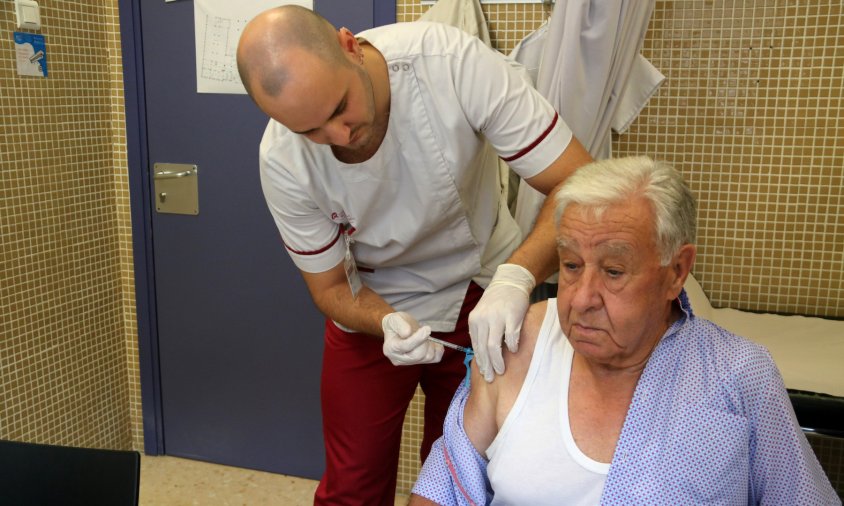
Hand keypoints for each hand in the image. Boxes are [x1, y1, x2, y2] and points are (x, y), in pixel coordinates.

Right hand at [382, 312, 442, 365]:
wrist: (398, 329)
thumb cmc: (396, 324)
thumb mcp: (394, 319)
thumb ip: (400, 325)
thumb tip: (407, 333)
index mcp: (390, 348)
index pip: (406, 346)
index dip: (418, 338)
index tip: (427, 328)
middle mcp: (399, 359)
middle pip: (418, 355)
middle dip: (425, 341)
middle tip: (425, 330)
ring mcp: (410, 362)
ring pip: (428, 357)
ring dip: (431, 344)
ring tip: (425, 335)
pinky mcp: (421, 362)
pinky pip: (435, 358)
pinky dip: (438, 349)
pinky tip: (432, 342)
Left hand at [468, 263, 535, 381]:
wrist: (509, 283)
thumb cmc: (497, 302)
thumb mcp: (483, 315)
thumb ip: (482, 331)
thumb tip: (483, 355)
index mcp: (474, 321)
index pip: (476, 346)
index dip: (480, 361)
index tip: (484, 373)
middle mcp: (483, 319)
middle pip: (483, 349)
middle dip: (487, 366)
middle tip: (491, 378)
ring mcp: (497, 317)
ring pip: (494, 346)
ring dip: (497, 361)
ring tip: (501, 370)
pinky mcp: (511, 315)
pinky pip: (511, 337)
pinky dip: (512, 346)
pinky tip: (514, 351)